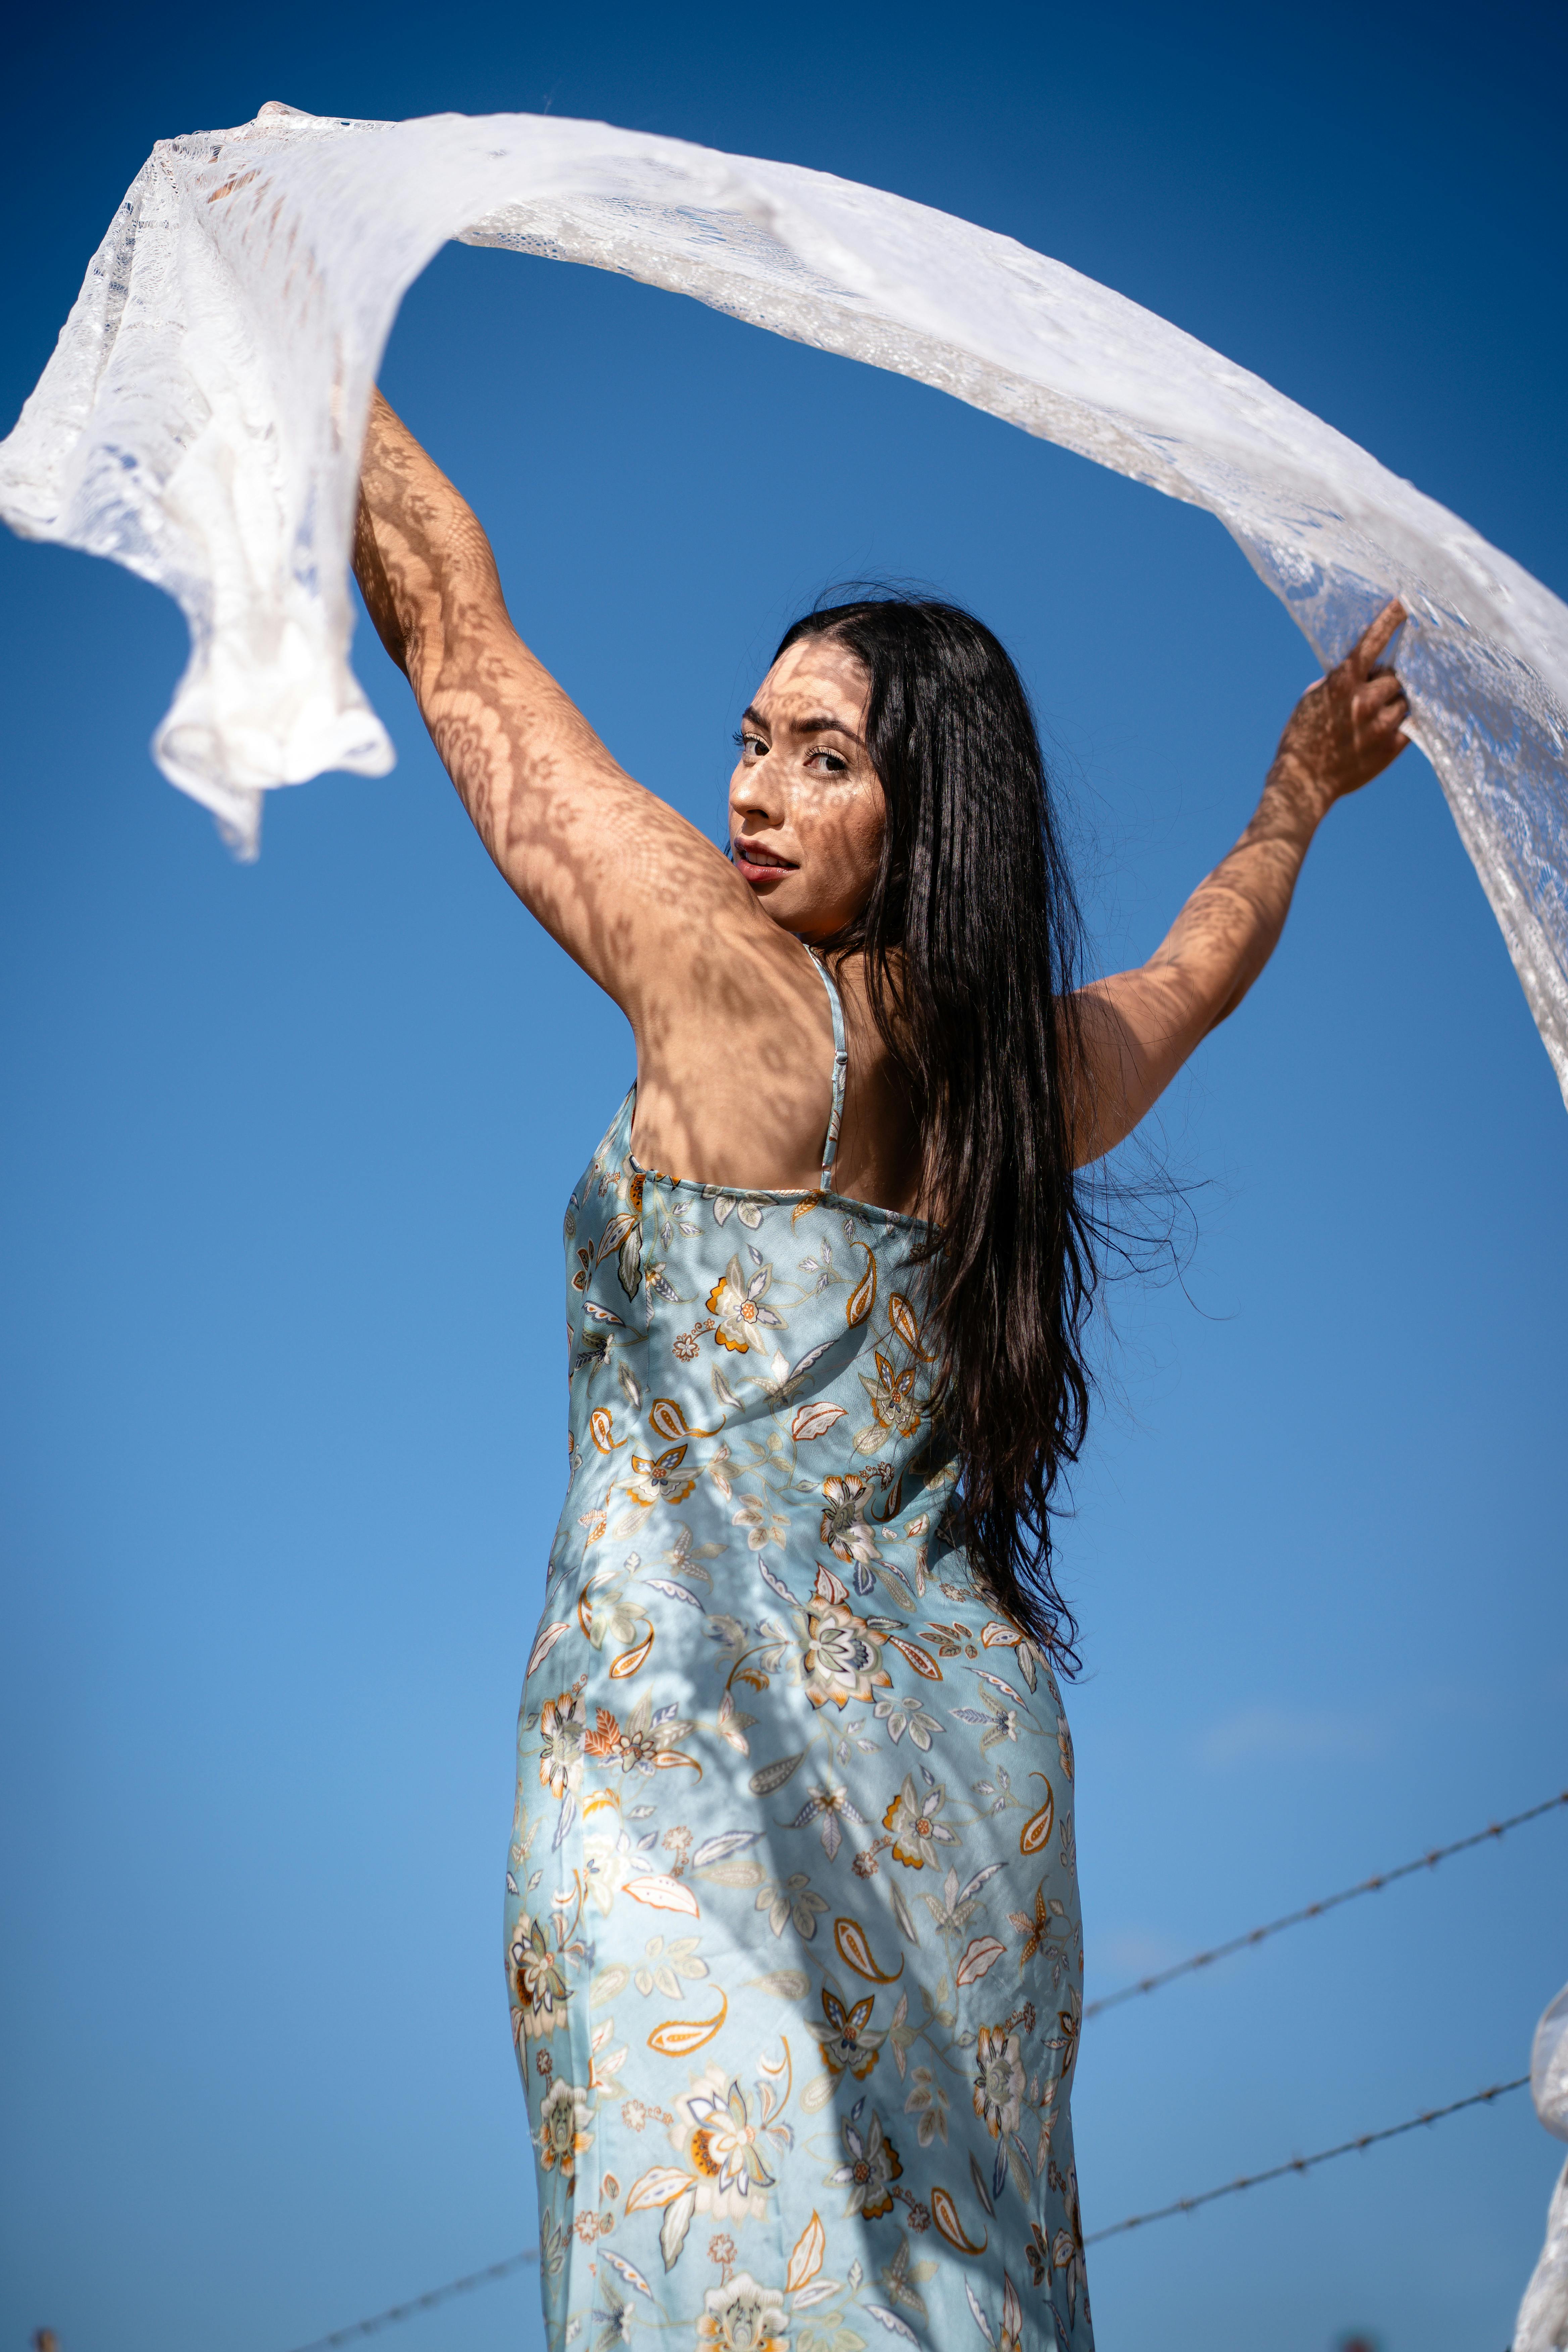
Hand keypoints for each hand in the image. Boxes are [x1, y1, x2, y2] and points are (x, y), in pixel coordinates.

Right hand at [1270, 598, 1410, 822]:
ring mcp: (1382, 725)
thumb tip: (1364, 668)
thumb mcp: (1312, 699)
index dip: (1389, 620)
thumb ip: (1339, 680)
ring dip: (1394, 702)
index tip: (1404, 603)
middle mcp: (1366, 701)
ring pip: (1405, 699)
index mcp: (1342, 684)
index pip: (1372, 642)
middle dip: (1385, 680)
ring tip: (1373, 716)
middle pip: (1395, 675)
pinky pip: (1409, 724)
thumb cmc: (1302, 738)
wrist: (1304, 783)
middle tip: (1370, 693)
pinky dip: (1400, 722)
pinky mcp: (1392, 747)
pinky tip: (1383, 729)